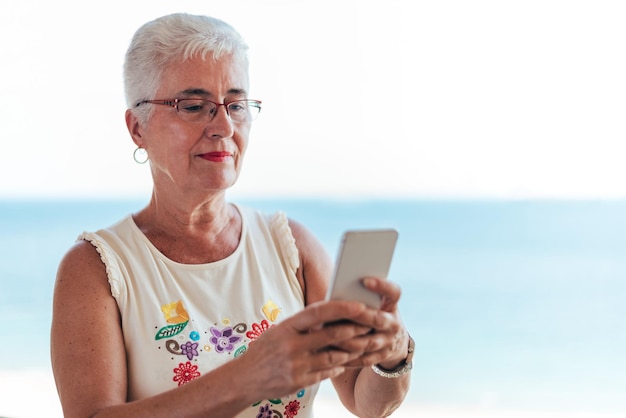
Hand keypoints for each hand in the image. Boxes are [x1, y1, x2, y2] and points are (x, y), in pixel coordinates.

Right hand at [237, 300, 372, 399]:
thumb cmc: (266, 349)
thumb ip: (303, 324)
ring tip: (363, 344)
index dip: (341, 308)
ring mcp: (296, 365)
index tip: (359, 305)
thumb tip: (330, 311)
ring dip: (351, 351)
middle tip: (371, 326)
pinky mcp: (299, 382)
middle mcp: (291, 345)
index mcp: (287, 327)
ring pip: (333, 357)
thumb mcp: (279, 330)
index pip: (318, 312)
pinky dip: (337, 367)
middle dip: (354, 330)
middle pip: (331, 335)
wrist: (244, 378)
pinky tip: (345, 362)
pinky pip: (326, 373)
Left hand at [331, 277, 409, 368]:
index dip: (382, 286)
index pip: (394, 292)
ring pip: (367, 343)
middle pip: (377, 320)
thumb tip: (336, 291)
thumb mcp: (375, 303)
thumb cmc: (373, 313)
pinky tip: (328, 350)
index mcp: (392, 306)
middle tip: (337, 310)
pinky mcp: (380, 358)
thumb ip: (361, 296)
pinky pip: (361, 359)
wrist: (393, 341)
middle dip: (357, 316)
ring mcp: (388, 343)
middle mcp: (393, 325)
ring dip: (345, 339)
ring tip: (326, 332)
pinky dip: (345, 356)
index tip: (364, 279)